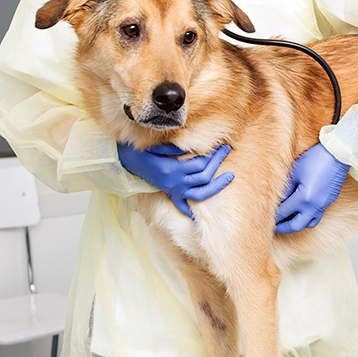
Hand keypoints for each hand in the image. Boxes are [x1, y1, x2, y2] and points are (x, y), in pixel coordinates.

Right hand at [117, 142, 233, 219]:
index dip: (213, 154)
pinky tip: (204, 212)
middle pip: (204, 176)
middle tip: (227, 150)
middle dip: (217, 162)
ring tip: (230, 176)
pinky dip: (192, 211)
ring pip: (200, 194)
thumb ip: (174, 146)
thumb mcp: (156, 146)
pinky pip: (183, 206)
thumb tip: (193, 145)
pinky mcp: (171, 193)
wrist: (127, 161)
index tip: (223, 145)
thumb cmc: (143, 150)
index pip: (199, 163)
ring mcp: (174, 190)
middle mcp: (175, 182)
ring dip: (216, 186)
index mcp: (172, 169)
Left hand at [275, 143, 349, 233]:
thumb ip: (286, 189)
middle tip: (274, 227)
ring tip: (287, 221)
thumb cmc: (315, 159)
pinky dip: (307, 217)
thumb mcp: (296, 173)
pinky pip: (316, 216)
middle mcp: (314, 205)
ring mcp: (323, 205)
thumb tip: (278, 201)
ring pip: (309, 224)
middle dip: (283, 228)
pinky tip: (301, 212)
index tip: (266, 217)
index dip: (273, 216)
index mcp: (304, 198)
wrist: (338, 154)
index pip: (283, 212)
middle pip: (296, 226)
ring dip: (297, 224)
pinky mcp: (329, 202)